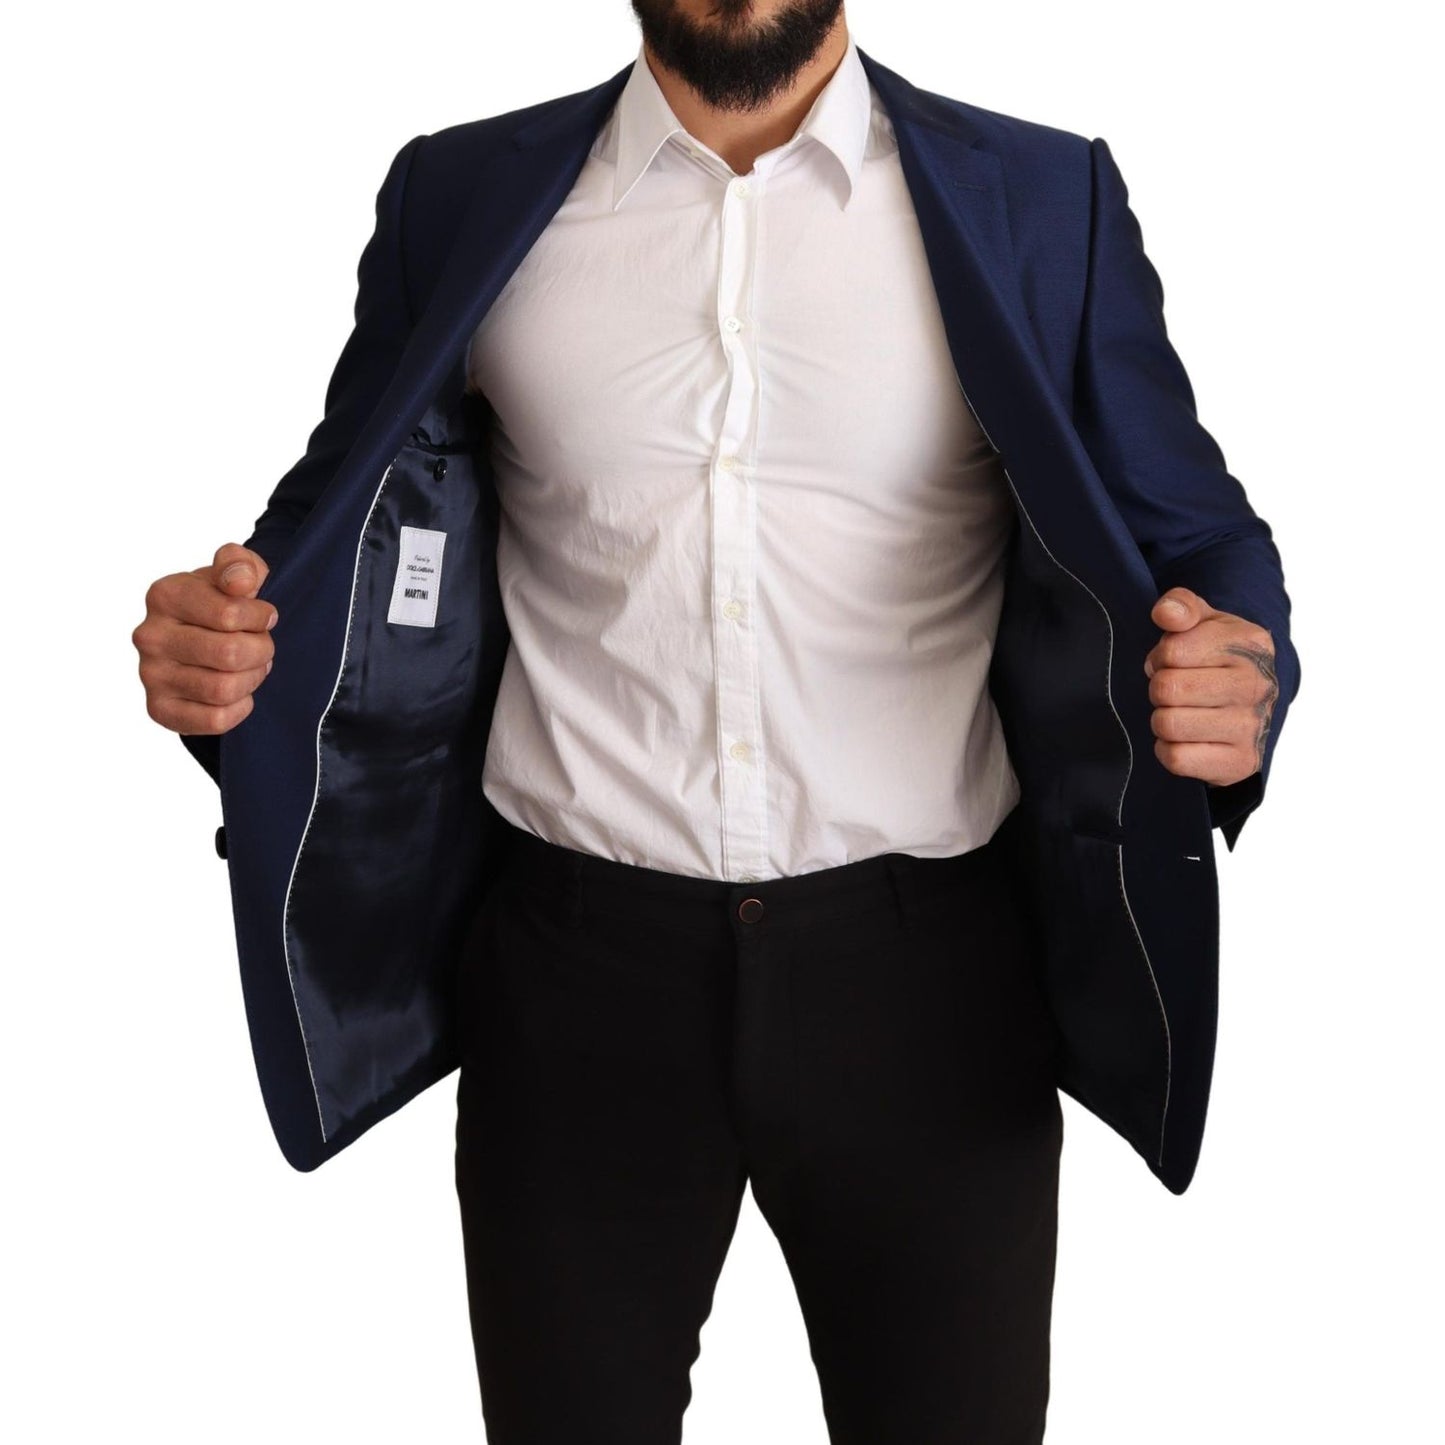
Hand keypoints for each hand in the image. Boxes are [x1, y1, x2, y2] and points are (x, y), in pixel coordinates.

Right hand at [133, 543, 277, 736]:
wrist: (202, 638)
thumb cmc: (222, 603)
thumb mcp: (235, 572)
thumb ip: (240, 564)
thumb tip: (241, 582)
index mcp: (165, 594)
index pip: (230, 614)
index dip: (260, 618)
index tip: (264, 617)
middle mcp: (150, 635)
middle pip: (229, 654)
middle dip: (261, 651)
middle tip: (261, 646)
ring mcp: (150, 674)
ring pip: (224, 689)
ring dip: (253, 679)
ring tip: (251, 667)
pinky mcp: (159, 709)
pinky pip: (215, 720)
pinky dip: (239, 708)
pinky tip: (237, 692)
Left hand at [1143, 586, 1278, 787]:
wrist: (1251, 710)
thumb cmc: (1217, 661)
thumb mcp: (1202, 623)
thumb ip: (1181, 606)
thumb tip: (1166, 613)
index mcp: (1251, 644)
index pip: (1173, 650)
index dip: (1161, 656)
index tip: (1174, 661)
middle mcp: (1258, 685)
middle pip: (1166, 689)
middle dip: (1159, 688)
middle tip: (1175, 690)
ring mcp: (1252, 727)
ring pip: (1168, 725)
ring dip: (1163, 719)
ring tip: (1182, 712)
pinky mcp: (1241, 763)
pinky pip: (1176, 758)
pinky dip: (1169, 750)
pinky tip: (1186, 739)